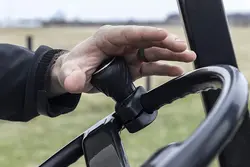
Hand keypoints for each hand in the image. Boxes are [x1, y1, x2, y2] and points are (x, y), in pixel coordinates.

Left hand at [50, 25, 195, 95]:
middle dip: (166, 43)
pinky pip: (152, 67)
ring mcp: (131, 55)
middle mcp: (123, 44)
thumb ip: (73, 77)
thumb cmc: (74, 66)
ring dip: (172, 54)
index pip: (130, 33)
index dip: (147, 33)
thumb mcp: (70, 71)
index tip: (164, 34)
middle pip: (147, 40)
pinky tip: (177, 71)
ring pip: (154, 52)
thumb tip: (74, 83)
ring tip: (189, 56)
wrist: (77, 74)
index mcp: (108, 38)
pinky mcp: (134, 67)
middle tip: (182, 47)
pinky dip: (165, 68)